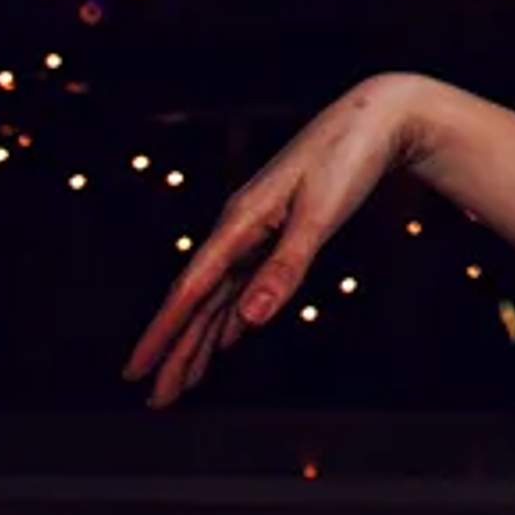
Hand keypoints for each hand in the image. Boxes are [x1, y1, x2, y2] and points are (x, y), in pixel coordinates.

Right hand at [122, 72, 431, 408]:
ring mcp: (258, 228)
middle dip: (177, 350)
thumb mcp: (321, 213)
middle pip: (200, 300)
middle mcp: (240, 228)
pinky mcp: (279, 228)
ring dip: (202, 339)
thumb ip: (286, 266)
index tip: (137, 371)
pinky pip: (244, 281)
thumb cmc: (350, 158)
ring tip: (183, 381)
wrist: (377, 115)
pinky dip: (232, 314)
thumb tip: (248, 319)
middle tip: (157, 399)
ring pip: (220, 295)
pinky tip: (226, 338)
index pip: (191, 290)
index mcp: (241, 222)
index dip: (163, 334)